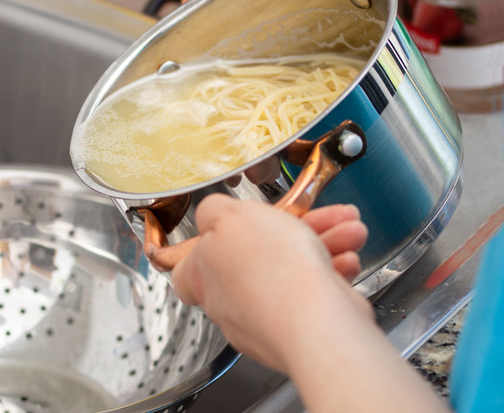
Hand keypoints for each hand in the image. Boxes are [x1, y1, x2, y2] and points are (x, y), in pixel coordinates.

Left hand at [170, 195, 450, 412]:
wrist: (317, 322)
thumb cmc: (271, 272)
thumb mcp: (230, 216)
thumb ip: (213, 210)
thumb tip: (210, 213)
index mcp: (203, 277)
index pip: (189, 267)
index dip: (207, 245)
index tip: (226, 231)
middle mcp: (230, 303)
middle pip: (255, 256)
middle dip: (291, 229)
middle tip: (313, 216)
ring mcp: (266, 318)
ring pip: (292, 270)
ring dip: (323, 244)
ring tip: (348, 230)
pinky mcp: (301, 328)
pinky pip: (315, 293)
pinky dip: (333, 272)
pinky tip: (347, 258)